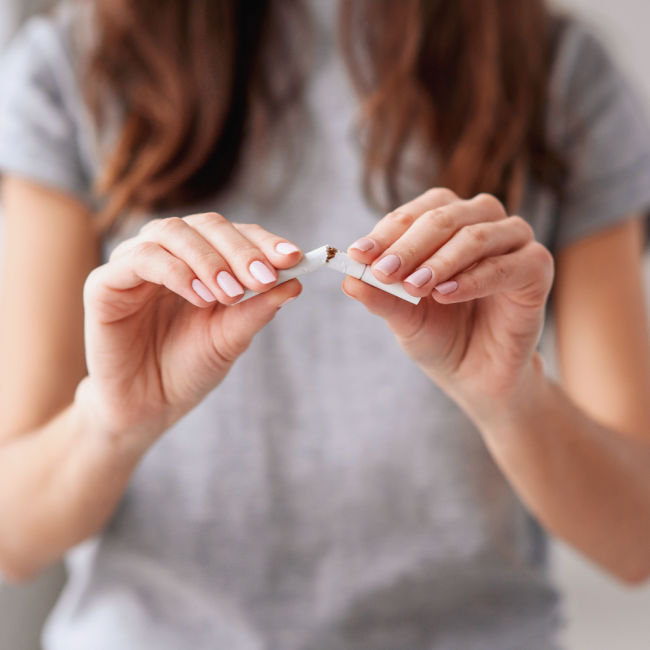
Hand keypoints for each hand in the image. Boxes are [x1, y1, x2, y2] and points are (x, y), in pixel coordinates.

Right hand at [79, 213, 302, 446]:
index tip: (294, 258)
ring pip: (173, 232)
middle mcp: (169, 254)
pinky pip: (141, 259)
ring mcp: (135, 264)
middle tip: (264, 277)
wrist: (147, 408)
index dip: (263, 241)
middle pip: (206, 225)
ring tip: (231, 294)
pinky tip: (200, 297)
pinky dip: (176, 272)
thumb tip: (296, 282)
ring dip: (209, 260)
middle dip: (241, 250)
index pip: (234, 234)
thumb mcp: (231, 338)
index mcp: (201, 261)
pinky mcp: (105, 283)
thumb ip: (257, 309)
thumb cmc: (188, 369)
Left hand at [342, 189, 553, 411]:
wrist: (476, 374)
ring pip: (476, 235)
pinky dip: (473, 279)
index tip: (357, 255)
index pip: (415, 213)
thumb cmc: (440, 335)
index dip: (386, 232)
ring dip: (440, 260)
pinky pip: (506, 266)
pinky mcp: (536, 269)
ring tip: (414, 287)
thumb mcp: (403, 316)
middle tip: (383, 271)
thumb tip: (347, 279)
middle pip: (444, 216)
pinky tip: (445, 295)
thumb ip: (380, 296)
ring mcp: (513, 243)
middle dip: (409, 245)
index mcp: (447, 223)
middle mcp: (481, 222)